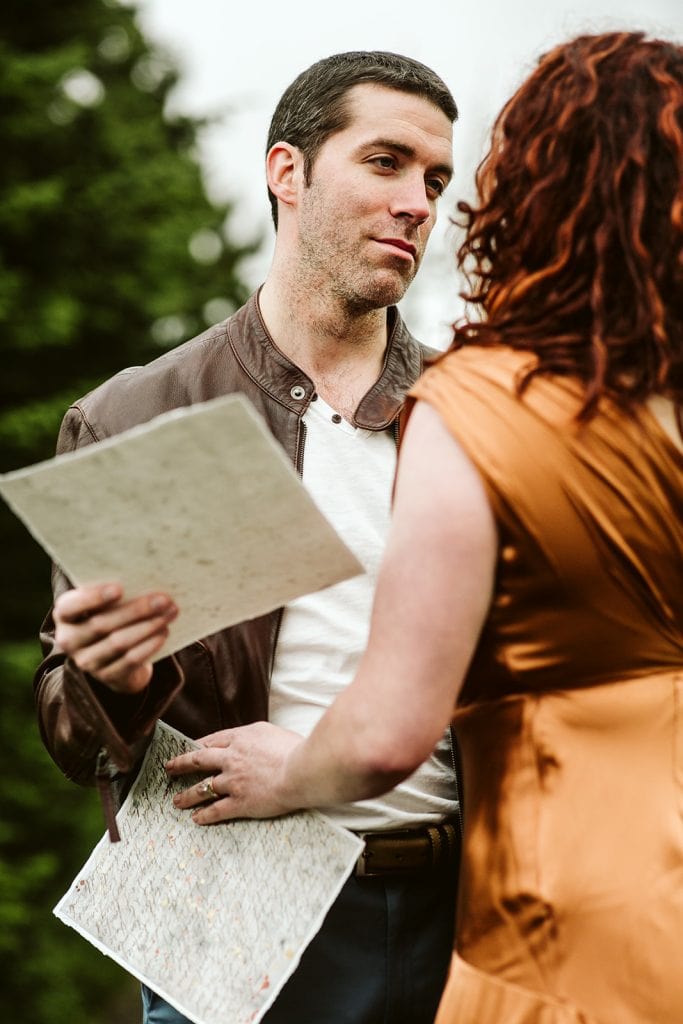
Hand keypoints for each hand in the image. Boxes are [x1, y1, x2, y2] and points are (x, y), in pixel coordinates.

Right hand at [53, 583, 177, 692]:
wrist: (114, 656)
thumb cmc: (110, 615)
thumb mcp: (104, 603)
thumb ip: (113, 592)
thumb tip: (146, 576)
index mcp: (65, 615)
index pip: (69, 607)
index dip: (92, 598)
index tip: (119, 588)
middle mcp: (70, 640)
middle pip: (101, 625)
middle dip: (136, 610)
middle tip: (163, 599)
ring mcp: (88, 662)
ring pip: (118, 643)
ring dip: (148, 626)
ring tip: (169, 613)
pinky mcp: (108, 676)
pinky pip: (130, 660)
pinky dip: (149, 645)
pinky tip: (164, 633)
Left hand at [165, 722, 303, 822]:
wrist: (301, 769)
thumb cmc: (294, 749)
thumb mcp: (272, 732)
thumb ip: (257, 737)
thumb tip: (253, 741)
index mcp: (240, 738)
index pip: (212, 740)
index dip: (197, 745)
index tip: (188, 748)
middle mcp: (231, 758)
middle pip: (199, 760)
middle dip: (181, 764)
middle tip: (169, 768)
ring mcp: (233, 781)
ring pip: (203, 787)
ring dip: (187, 795)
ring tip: (176, 801)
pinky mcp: (240, 802)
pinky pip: (217, 810)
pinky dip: (205, 815)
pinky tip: (196, 819)